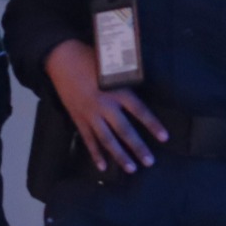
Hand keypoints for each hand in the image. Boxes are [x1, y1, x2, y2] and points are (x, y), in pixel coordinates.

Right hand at [43, 39, 168, 173]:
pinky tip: (103, 166)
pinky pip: (87, 139)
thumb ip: (126, 75)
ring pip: (106, 139)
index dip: (152, 124)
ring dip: (119, 155)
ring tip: (131, 168)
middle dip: (137, 147)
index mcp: (115, 90)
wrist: (61, 58)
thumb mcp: (112, 64)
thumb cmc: (89, 57)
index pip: (139, 110)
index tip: (164, 137)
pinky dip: (95, 153)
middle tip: (149, 162)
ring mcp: (90, 114)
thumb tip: (142, 79)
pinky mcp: (78, 118)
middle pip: (124, 130)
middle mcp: (104, 105)